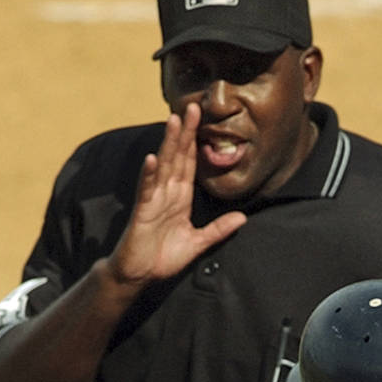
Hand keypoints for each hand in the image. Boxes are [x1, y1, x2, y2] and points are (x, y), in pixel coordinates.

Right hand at [107, 103, 246, 287]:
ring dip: (168, 144)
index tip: (204, 120)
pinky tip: (152, 159)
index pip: (189, 164)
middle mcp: (166, 193)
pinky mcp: (142, 212)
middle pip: (177, 157)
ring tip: (173, 121)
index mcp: (180, 198)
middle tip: (193, 106)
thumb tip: (242, 219)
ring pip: (162, 166)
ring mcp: (153, 200)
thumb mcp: (198, 243)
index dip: (196, 142)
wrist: (139, 275)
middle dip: (185, 132)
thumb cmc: (163, 257)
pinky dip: (149, 175)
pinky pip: (146, 190)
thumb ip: (218, 230)